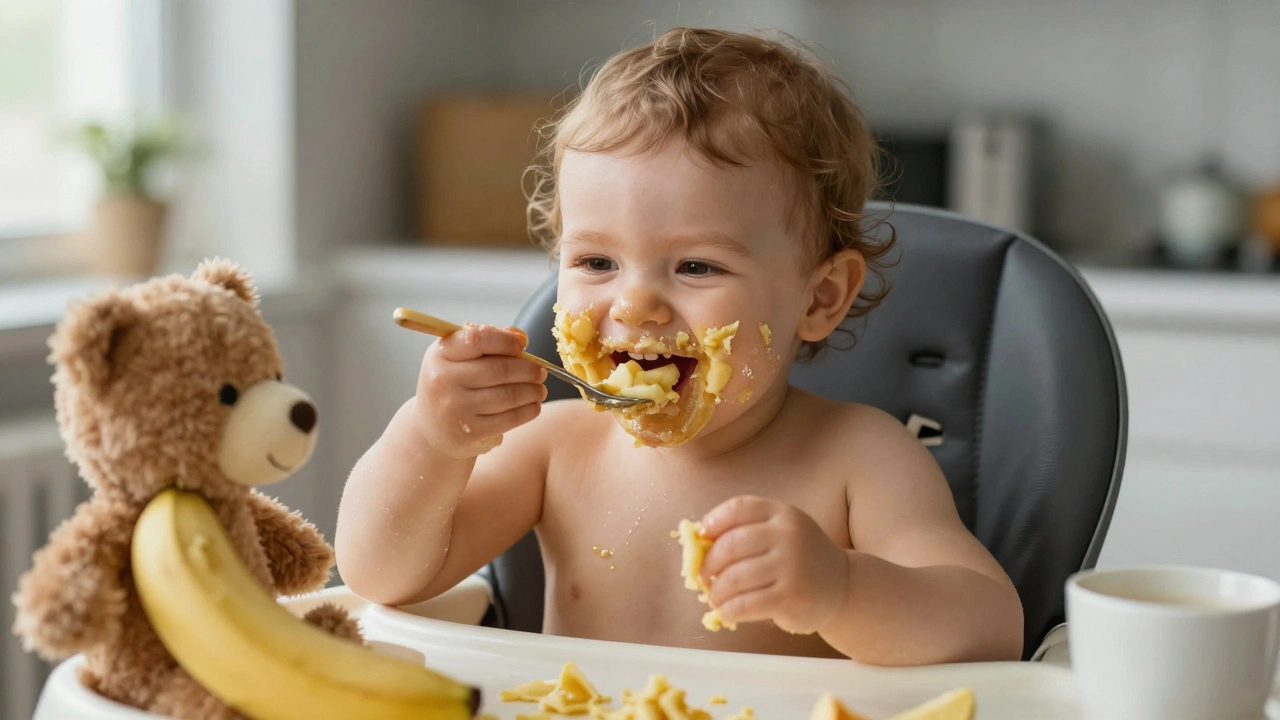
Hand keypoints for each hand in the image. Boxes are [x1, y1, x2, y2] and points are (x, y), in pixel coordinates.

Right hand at [413, 324, 546, 458]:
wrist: (432, 429)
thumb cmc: (451, 384)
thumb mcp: (458, 356)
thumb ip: (488, 340)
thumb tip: (520, 337)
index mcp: (441, 354)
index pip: (478, 339)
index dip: (506, 341)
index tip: (522, 345)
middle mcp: (444, 381)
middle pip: (499, 369)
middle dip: (529, 370)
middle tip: (541, 371)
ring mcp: (456, 409)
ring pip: (509, 395)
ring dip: (533, 391)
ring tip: (540, 389)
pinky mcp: (471, 433)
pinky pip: (510, 418)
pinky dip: (529, 410)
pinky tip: (533, 405)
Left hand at [699, 496, 850, 634]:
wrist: (842, 587)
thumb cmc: (800, 559)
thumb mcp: (781, 534)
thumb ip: (747, 531)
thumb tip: (697, 544)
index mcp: (782, 514)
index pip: (738, 509)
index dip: (713, 522)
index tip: (702, 538)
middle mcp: (788, 535)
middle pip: (730, 545)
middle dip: (708, 565)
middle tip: (702, 578)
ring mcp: (790, 566)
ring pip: (734, 578)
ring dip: (716, 592)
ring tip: (714, 598)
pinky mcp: (790, 597)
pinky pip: (745, 604)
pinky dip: (728, 610)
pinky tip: (727, 612)